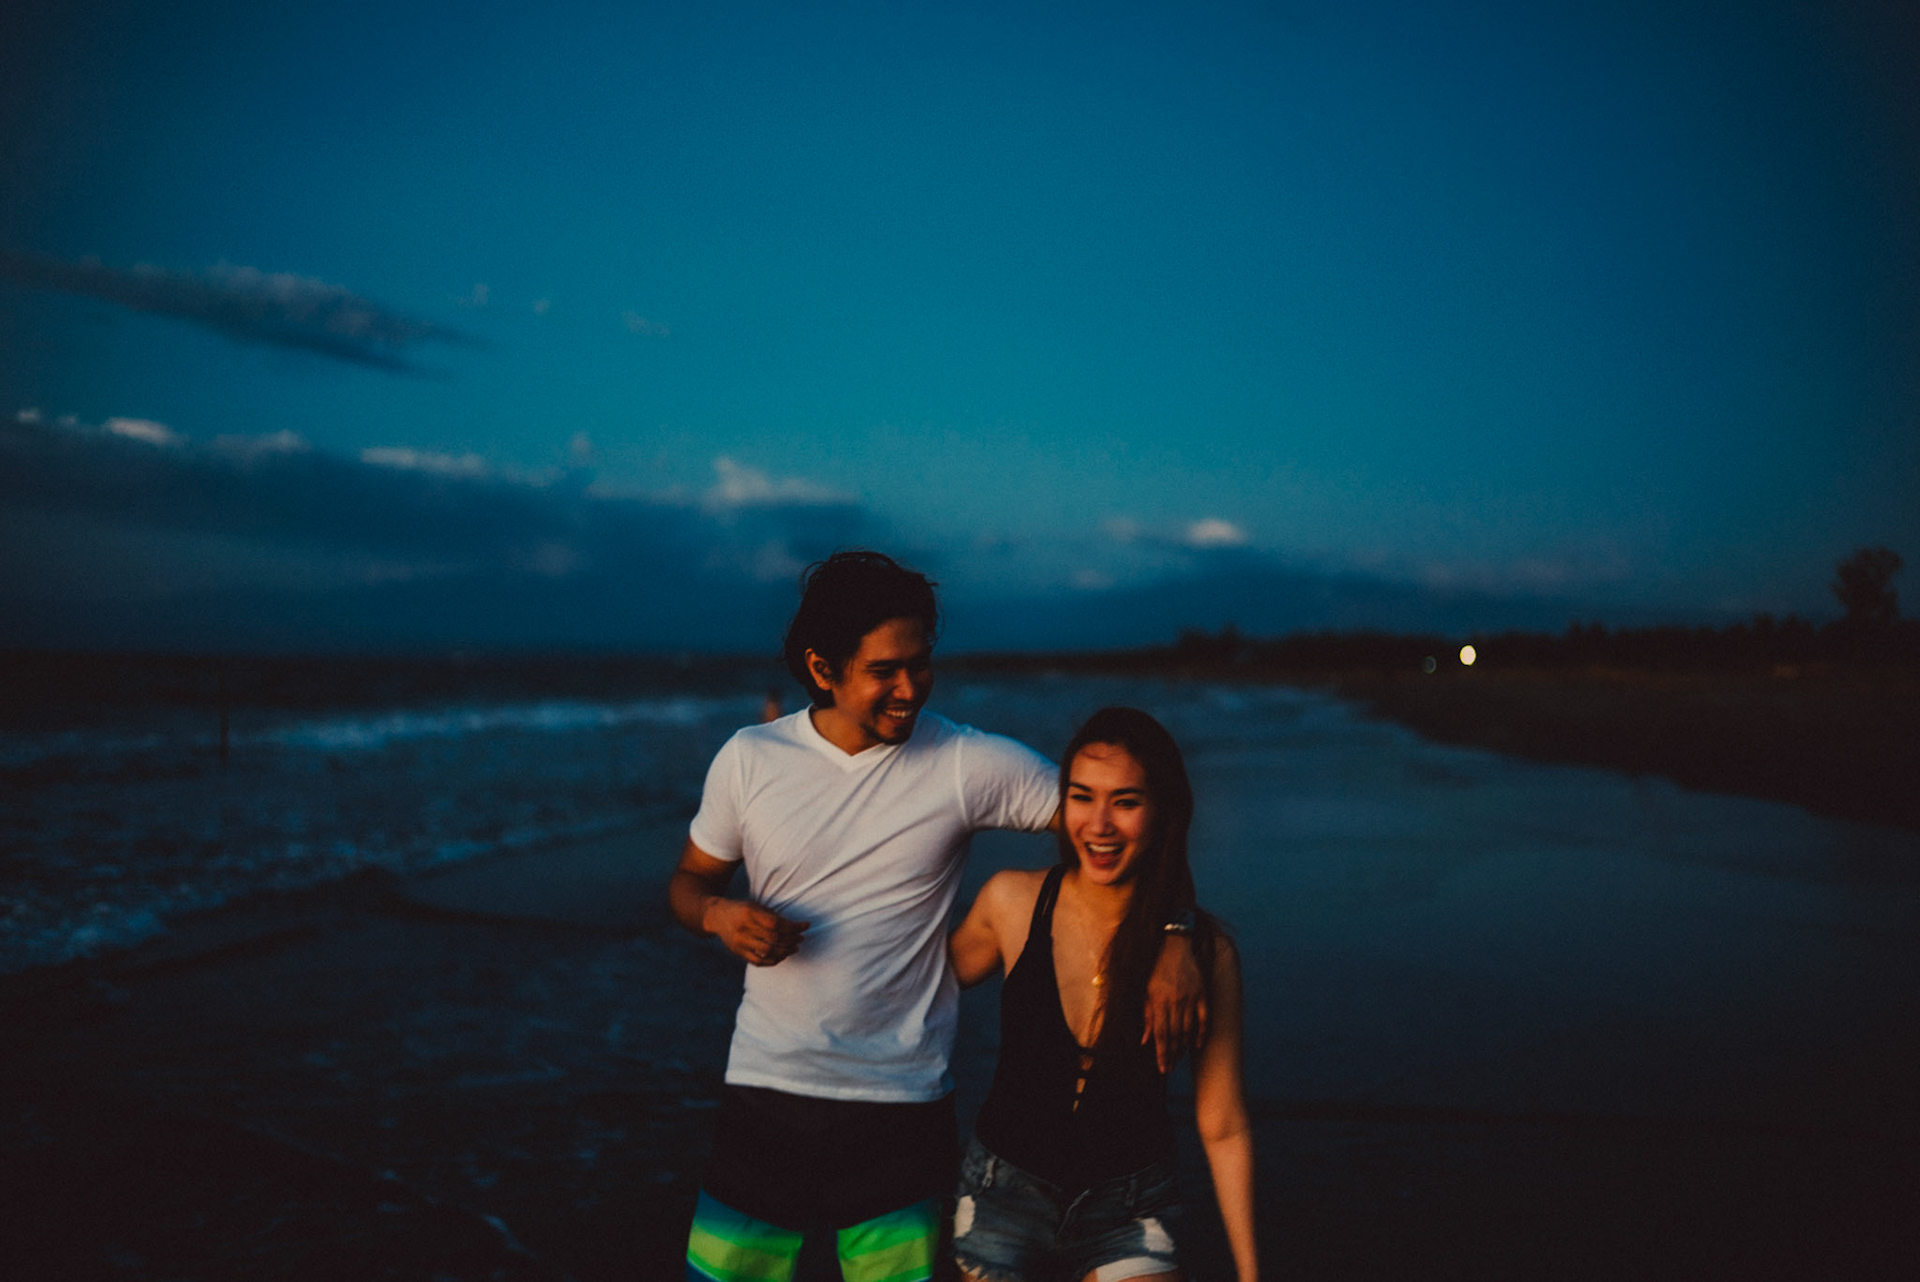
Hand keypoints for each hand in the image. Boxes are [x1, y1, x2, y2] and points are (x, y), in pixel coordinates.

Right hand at [703, 898, 808, 966]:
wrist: (716, 916)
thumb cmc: (741, 909)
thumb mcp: (756, 906)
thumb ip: (772, 916)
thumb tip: (794, 928)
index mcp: (749, 913)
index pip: (776, 924)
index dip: (793, 927)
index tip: (805, 926)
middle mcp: (743, 929)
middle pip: (773, 939)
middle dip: (791, 940)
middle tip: (801, 938)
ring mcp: (739, 943)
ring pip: (767, 952)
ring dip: (785, 951)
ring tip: (794, 948)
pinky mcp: (738, 953)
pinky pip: (758, 961)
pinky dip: (773, 960)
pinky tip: (782, 955)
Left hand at [1143, 933, 1207, 1072]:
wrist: (1173, 947)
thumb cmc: (1155, 971)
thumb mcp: (1145, 992)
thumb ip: (1146, 1016)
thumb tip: (1145, 1042)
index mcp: (1158, 1001)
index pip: (1160, 1035)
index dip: (1162, 1054)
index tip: (1163, 1068)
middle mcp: (1175, 1001)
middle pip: (1175, 1035)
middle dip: (1172, 1055)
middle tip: (1170, 1068)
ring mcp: (1190, 997)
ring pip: (1188, 1029)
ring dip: (1184, 1047)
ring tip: (1180, 1059)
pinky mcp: (1202, 993)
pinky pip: (1204, 1018)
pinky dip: (1202, 1032)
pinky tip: (1198, 1044)